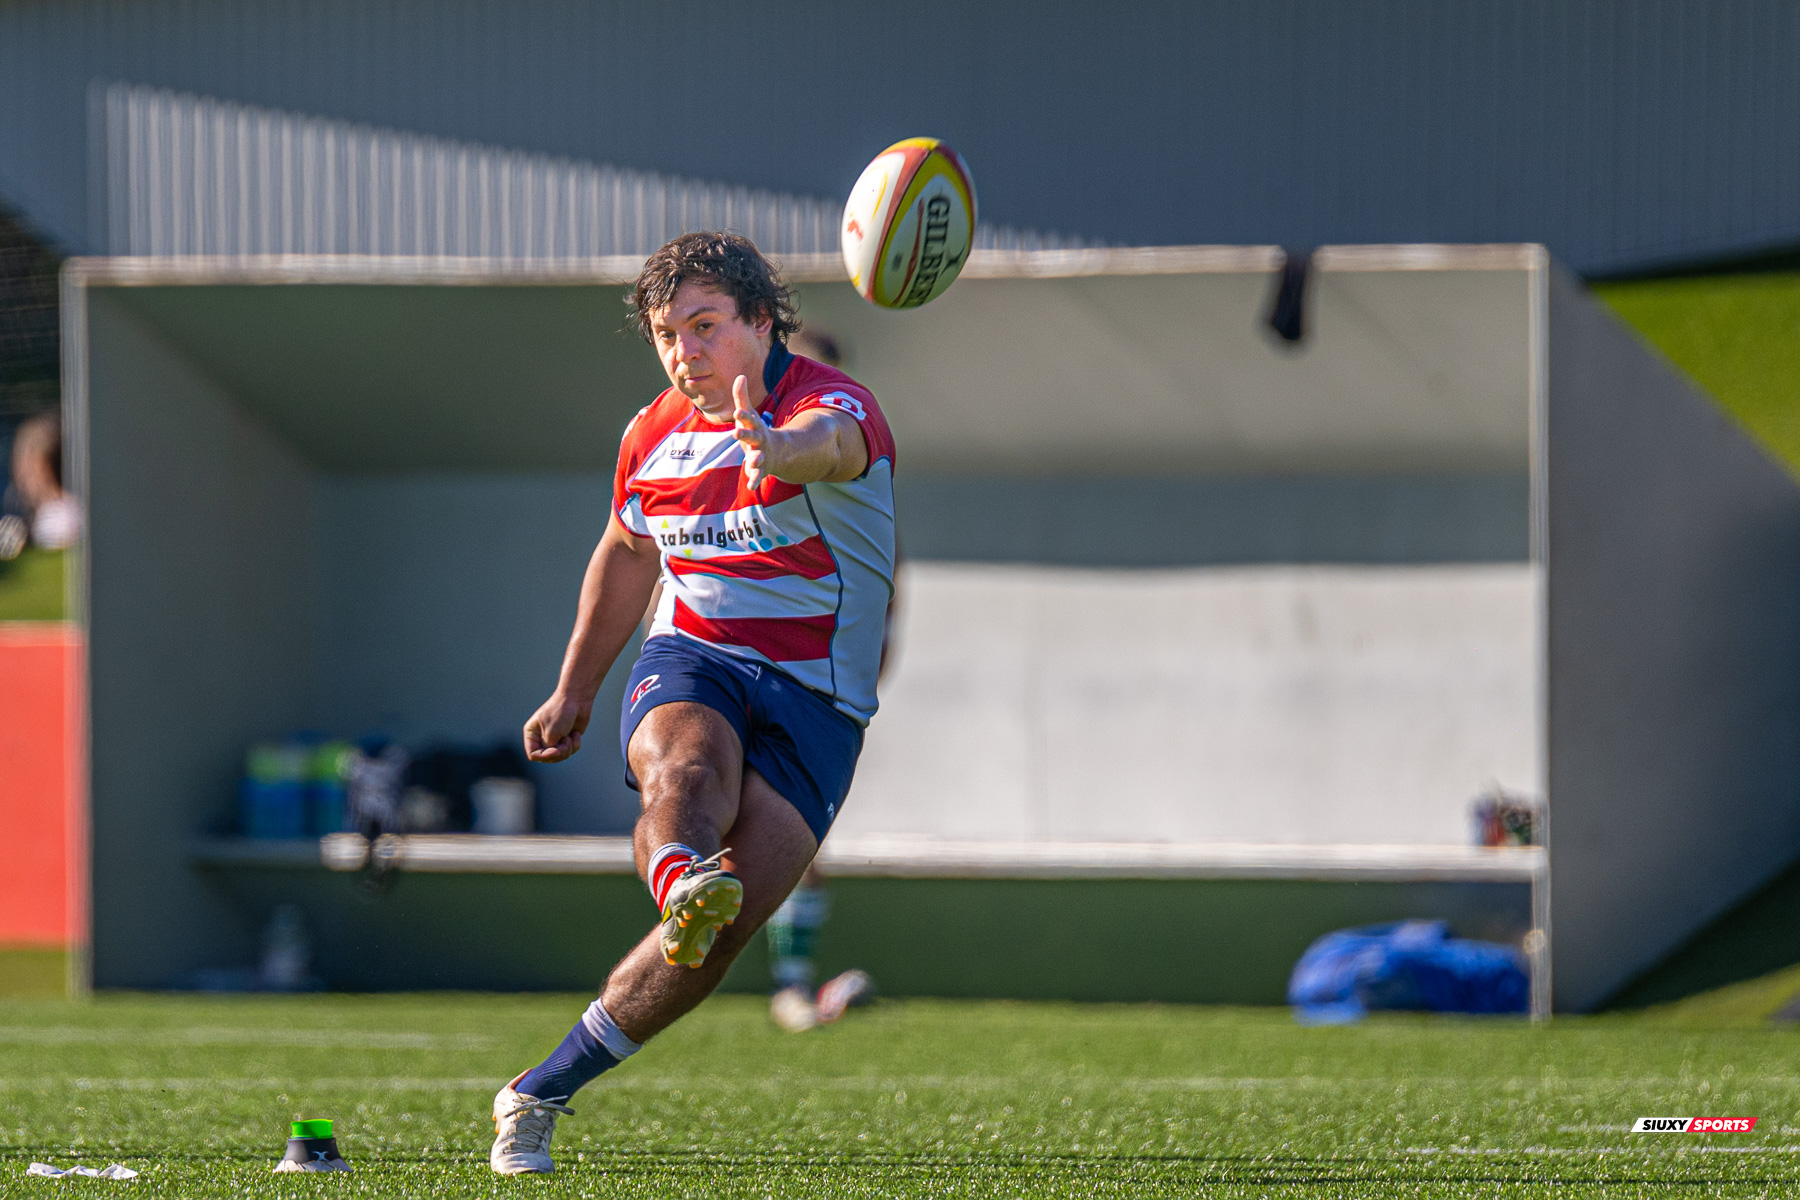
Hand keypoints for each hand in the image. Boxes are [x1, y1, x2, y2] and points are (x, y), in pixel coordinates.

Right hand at [524, 691, 591, 762]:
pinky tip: (576, 733)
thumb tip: (554, 756)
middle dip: (560, 753)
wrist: (577, 699)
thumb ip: (549, 748)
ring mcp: (555, 738)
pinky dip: (575, 744)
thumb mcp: (551, 732)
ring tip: (570, 736)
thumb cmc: (561, 712)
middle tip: (566, 743)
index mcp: (532, 734)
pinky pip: (571, 751)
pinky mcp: (567, 738)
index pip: (533, 755)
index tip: (556, 751)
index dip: (545, 756)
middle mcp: (541, 737)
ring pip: (560, 756)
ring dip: (568, 748)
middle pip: (548, 758)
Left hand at [732, 375, 774, 489]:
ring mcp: (761, 454)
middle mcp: (759, 440)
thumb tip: (740, 376)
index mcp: (754, 426)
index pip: (748, 419)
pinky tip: (752, 486)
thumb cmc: (756, 430)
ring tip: (752, 461)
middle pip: (752, 437)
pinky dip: (755, 480)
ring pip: (758, 457)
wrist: (776, 452)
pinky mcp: (760, 468)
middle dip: (745, 435)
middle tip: (736, 434)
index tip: (737, 413)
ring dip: (755, 459)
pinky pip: (757, 475)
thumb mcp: (748, 414)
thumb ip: (742, 397)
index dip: (743, 416)